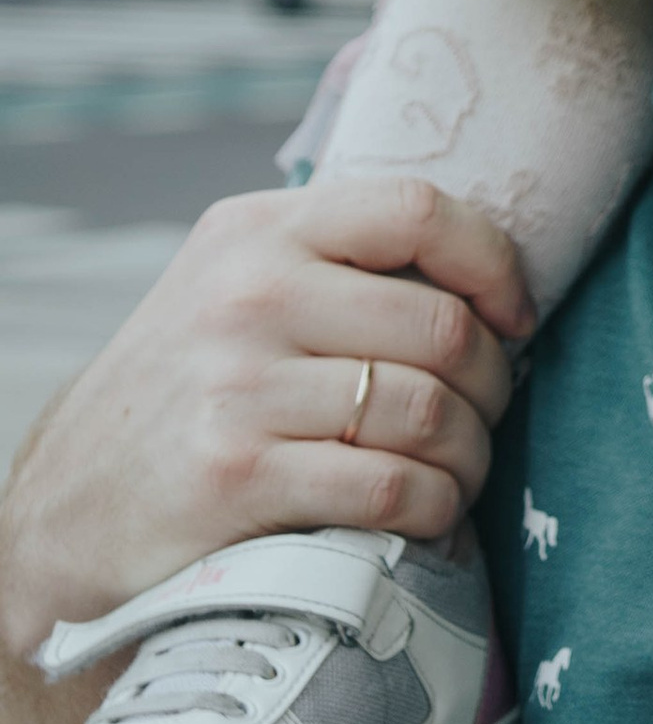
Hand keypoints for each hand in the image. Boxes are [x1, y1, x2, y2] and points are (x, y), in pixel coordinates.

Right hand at [0, 176, 531, 656]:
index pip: (417, 208)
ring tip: (461, 471)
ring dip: (471, 454)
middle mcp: (247, 293)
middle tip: (488, 415)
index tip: (515, 316)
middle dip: (495, 382)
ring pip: (427, 410)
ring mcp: (236, 384)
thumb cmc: (187, 398)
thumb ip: (333, 262)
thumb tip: (480, 272)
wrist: (65, 515)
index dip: (494, 263)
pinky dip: (435, 507)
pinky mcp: (234, 475)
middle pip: (441, 325)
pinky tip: (429, 514)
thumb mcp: (233, 290)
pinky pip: (390, 485)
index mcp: (258, 231)